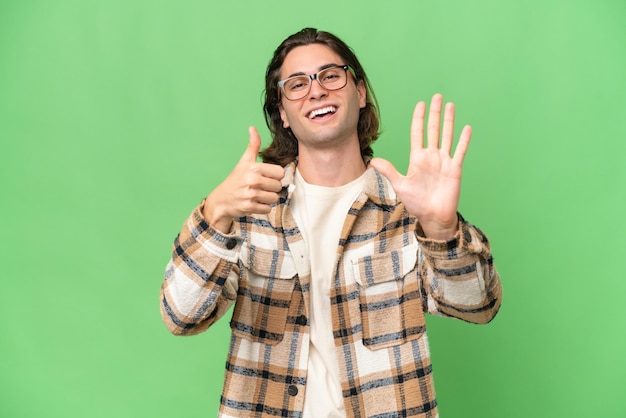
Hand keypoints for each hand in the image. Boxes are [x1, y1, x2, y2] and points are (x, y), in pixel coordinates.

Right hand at [203, 127, 284, 232]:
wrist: (221, 200)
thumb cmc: (235, 179)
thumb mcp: (244, 161)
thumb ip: (253, 145)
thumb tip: (253, 128)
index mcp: (254, 167)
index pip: (280, 172)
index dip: (274, 176)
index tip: (265, 177)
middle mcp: (252, 180)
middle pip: (278, 186)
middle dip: (271, 188)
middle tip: (260, 187)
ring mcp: (250, 194)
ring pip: (274, 198)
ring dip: (268, 199)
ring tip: (257, 195)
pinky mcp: (249, 207)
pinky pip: (267, 209)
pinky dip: (263, 208)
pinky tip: (254, 203)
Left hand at [369, 94, 470, 239]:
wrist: (433, 216)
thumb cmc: (417, 203)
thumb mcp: (401, 185)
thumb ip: (389, 171)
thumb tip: (373, 160)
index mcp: (417, 158)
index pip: (418, 133)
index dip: (418, 118)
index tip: (420, 104)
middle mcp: (431, 156)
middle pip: (433, 129)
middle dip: (434, 113)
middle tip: (436, 96)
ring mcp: (444, 161)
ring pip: (447, 136)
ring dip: (449, 121)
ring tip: (450, 105)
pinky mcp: (454, 169)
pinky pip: (459, 151)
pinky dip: (463, 140)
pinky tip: (466, 128)